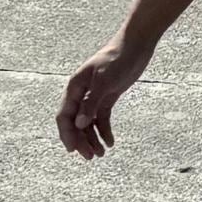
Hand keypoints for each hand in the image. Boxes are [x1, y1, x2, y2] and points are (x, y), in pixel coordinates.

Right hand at [55, 34, 148, 156]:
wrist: (136, 44)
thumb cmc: (117, 58)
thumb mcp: (104, 81)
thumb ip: (91, 103)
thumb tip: (79, 125)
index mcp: (74, 88)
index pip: (65, 116)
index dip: (66, 134)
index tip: (73, 150)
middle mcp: (81, 93)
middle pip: (75, 123)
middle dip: (81, 140)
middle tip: (91, 157)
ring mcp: (94, 96)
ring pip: (88, 123)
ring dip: (92, 139)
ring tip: (101, 153)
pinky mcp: (107, 97)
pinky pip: (101, 118)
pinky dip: (104, 131)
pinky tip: (111, 142)